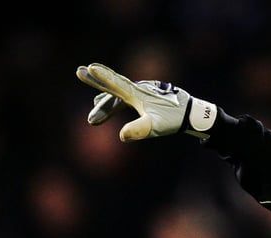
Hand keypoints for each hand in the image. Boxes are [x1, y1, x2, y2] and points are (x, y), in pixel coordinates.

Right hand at [75, 62, 216, 140]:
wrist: (192, 113)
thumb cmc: (173, 120)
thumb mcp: (156, 127)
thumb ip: (139, 130)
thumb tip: (122, 136)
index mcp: (136, 93)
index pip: (114, 84)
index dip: (100, 77)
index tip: (87, 68)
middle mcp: (137, 89)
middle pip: (112, 86)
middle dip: (96, 82)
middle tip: (78, 71)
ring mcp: (142, 92)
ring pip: (119, 94)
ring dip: (105, 102)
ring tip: (93, 110)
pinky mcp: (147, 97)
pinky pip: (126, 96)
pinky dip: (116, 101)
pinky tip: (111, 105)